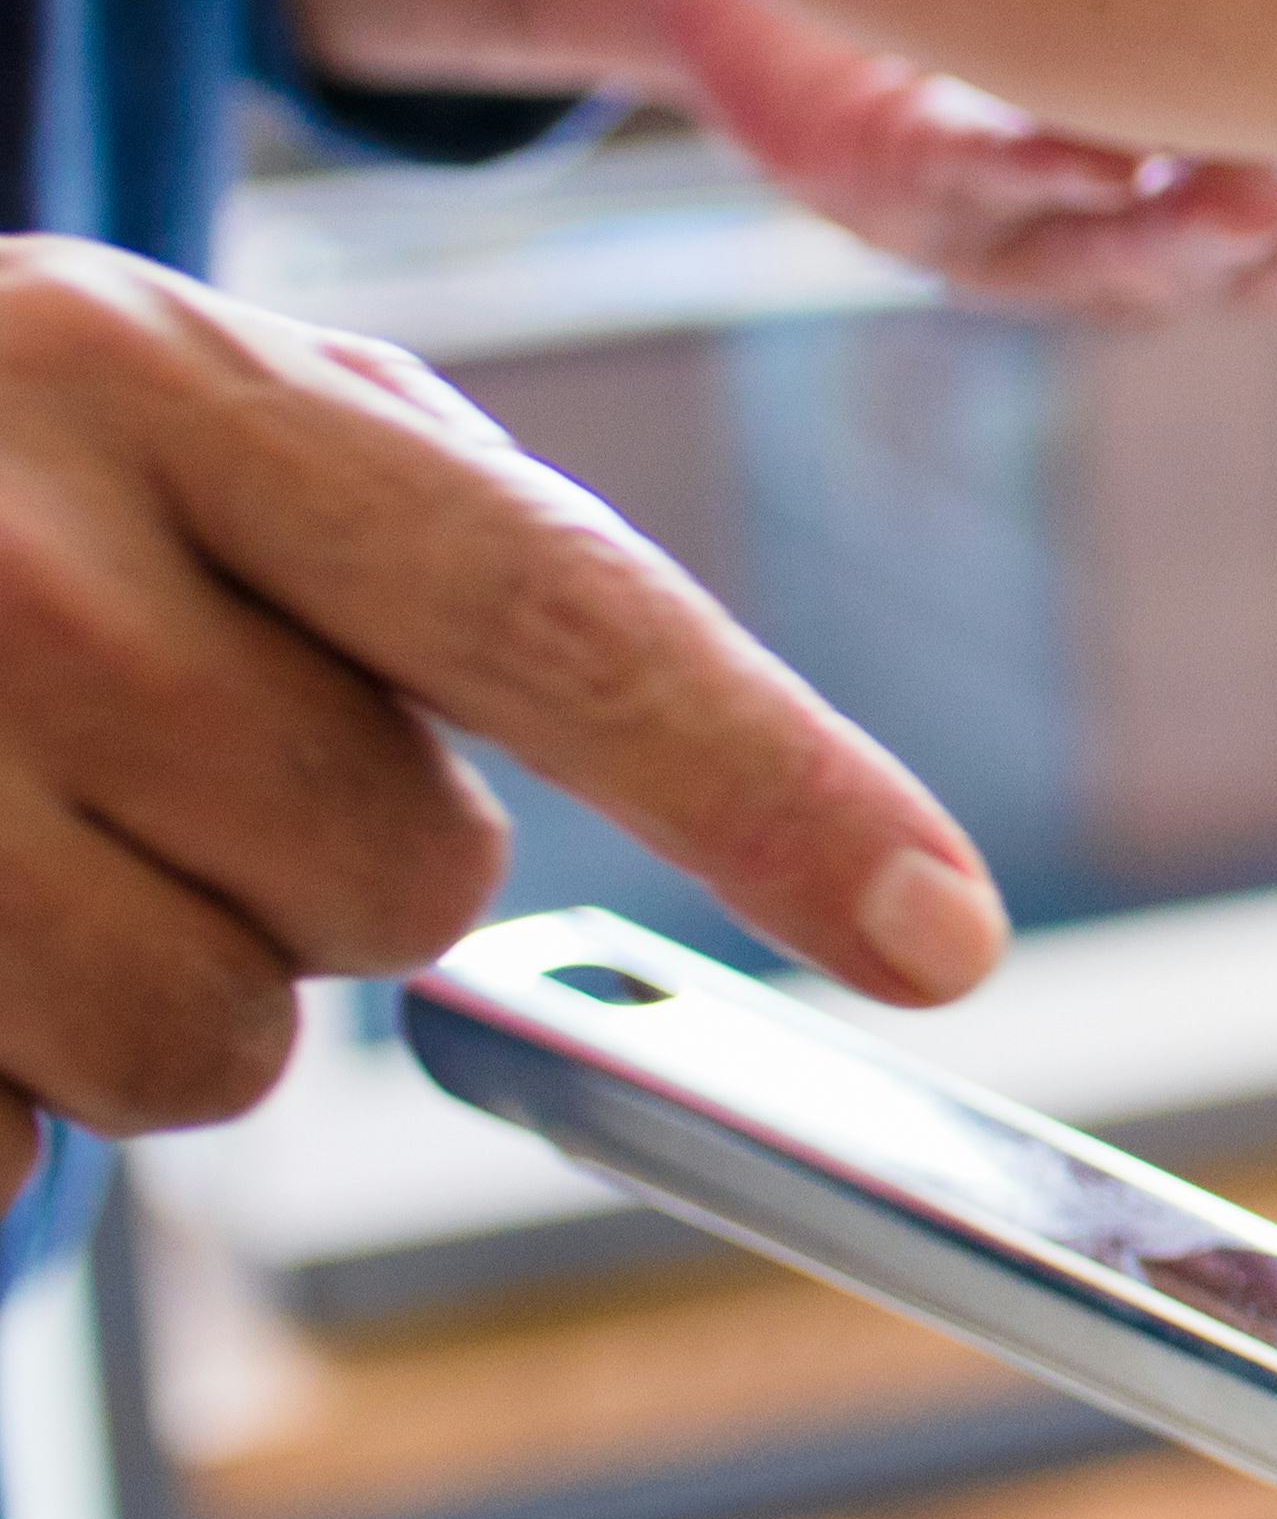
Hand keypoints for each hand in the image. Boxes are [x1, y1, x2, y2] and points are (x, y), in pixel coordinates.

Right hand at [0, 236, 1003, 1204]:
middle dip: (309, 862)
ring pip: (204, 1044)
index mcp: (165, 377)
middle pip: (385, 879)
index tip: (940, 932)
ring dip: (141, 982)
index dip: (768, 781)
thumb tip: (766, 839)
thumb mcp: (181, 405)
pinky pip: (2, 1141)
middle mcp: (13, 554)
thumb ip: (446, 561)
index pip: (551, 609)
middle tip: (131, 747)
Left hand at [649, 0, 1276, 319]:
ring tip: (1256, 187)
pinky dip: (1033, 173)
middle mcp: (1137, 215)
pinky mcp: (898, 186)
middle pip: (1269, 269)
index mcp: (1232, 159)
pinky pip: (977, 189)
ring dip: (1202, 234)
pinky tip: (1086, 153)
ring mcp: (1021, 217)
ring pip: (1138, 262)